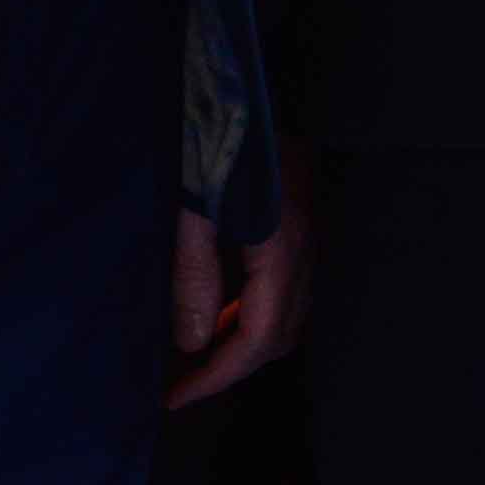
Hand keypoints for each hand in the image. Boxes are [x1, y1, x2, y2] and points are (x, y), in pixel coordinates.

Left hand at [166, 139, 316, 408]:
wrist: (267, 84)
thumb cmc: (223, 139)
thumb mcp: (195, 207)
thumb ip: (195, 275)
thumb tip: (192, 342)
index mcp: (282, 251)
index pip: (255, 340)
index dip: (215, 378)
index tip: (173, 399)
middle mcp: (306, 253)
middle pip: (277, 338)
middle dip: (230, 369)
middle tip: (181, 382)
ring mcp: (311, 240)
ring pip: (286, 320)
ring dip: (242, 345)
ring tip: (195, 352)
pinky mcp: (303, 228)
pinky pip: (286, 295)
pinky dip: (253, 317)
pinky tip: (221, 309)